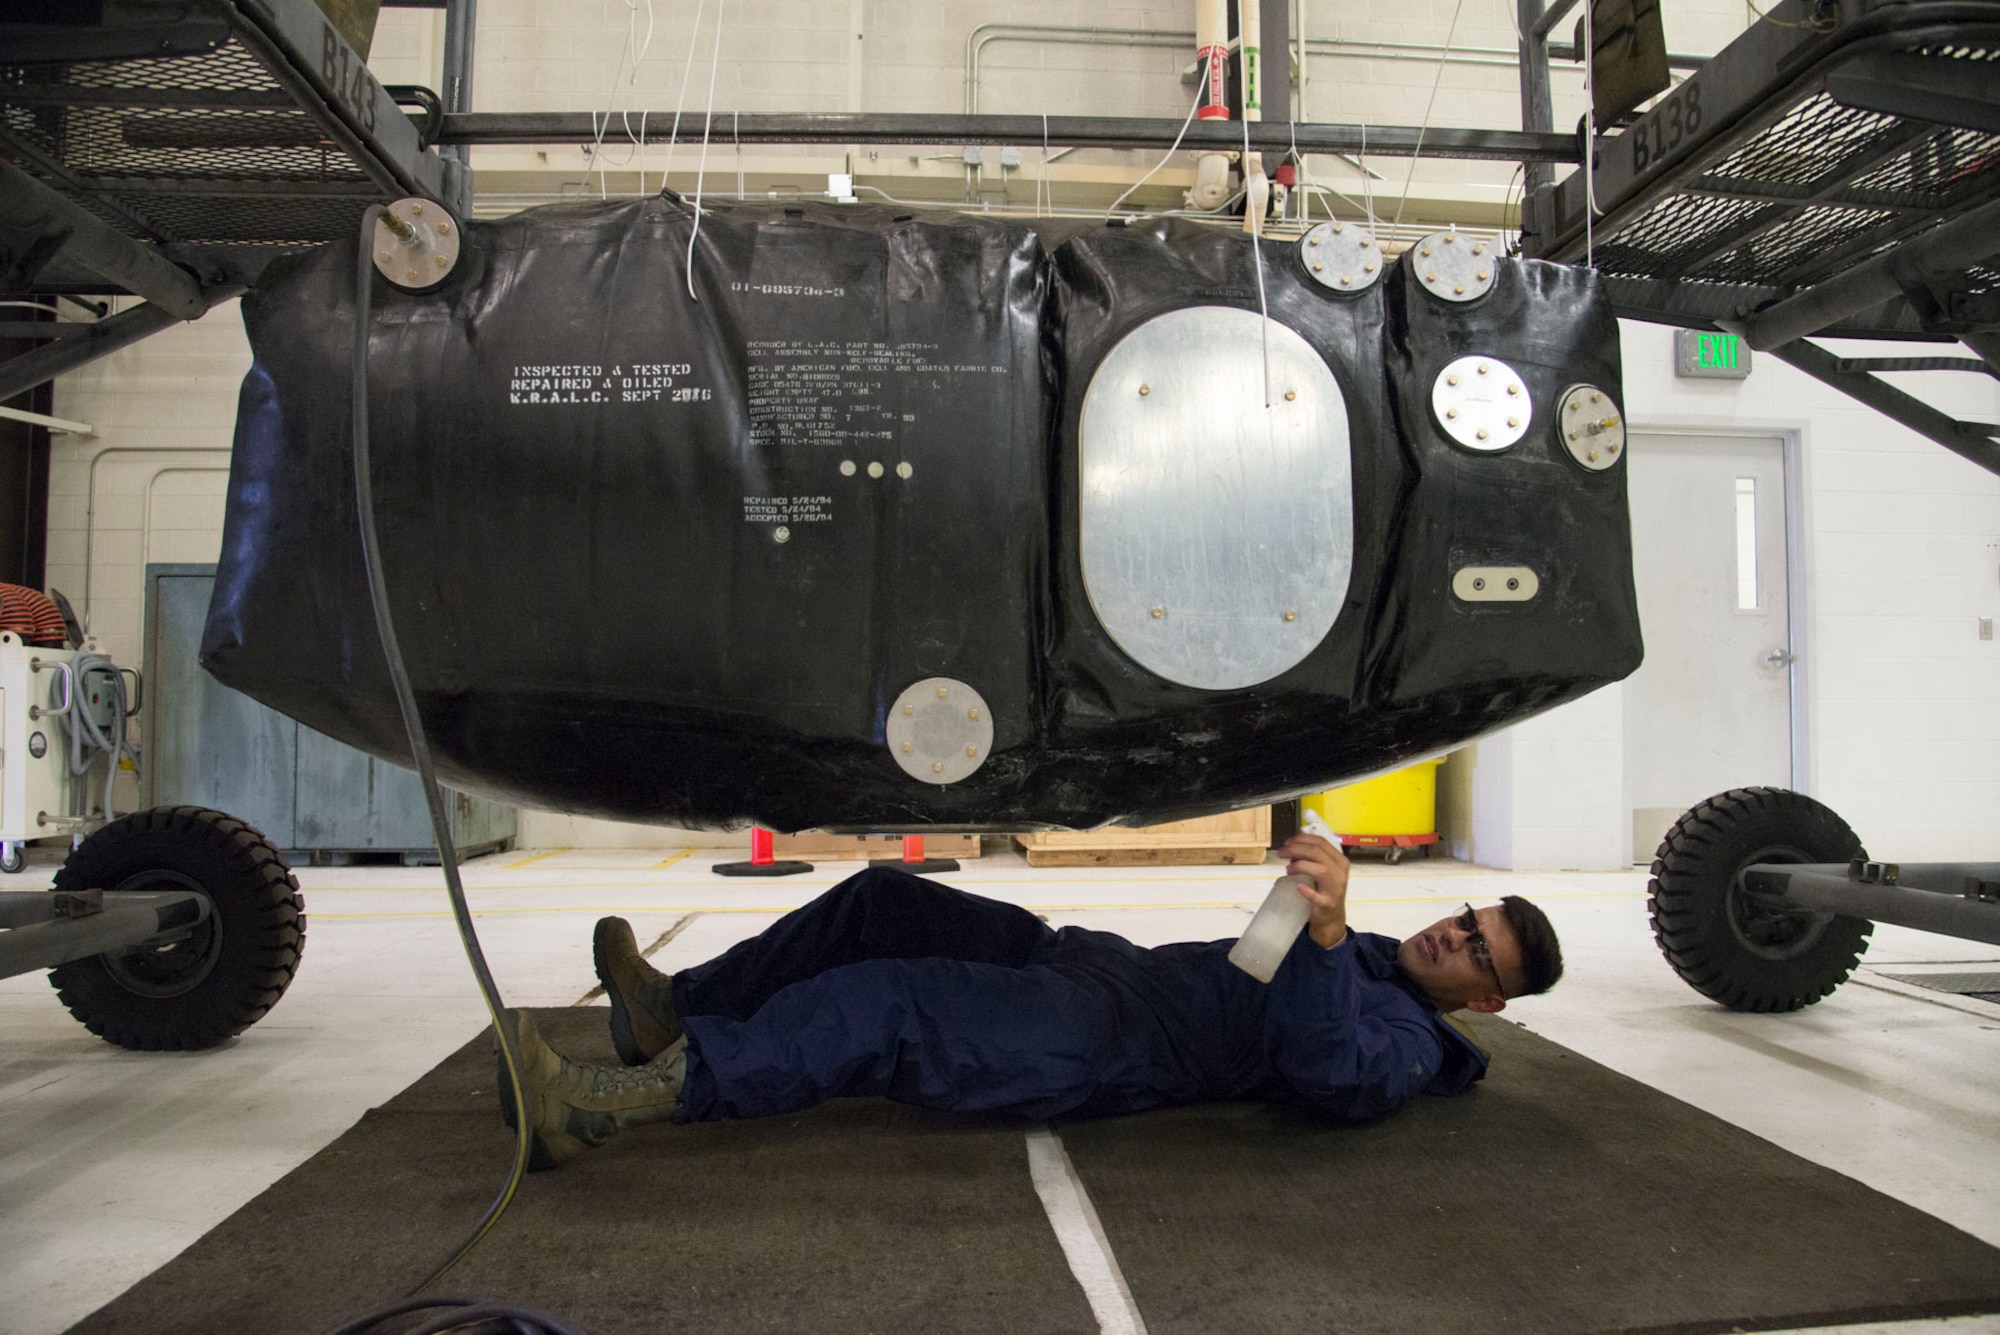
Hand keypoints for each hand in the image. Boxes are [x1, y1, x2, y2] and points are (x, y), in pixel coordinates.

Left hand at [1277, 832, 1350, 947]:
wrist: (1332, 915)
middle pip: (1317, 852)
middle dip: (1295, 849)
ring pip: (1320, 870)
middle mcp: (1339, 872)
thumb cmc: (1326, 890)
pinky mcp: (1327, 904)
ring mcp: (1335, 888)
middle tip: (1281, 853)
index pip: (1321, 842)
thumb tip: (1292, 848)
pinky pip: (1318, 897)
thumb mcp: (1324, 869)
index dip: (1301, 839)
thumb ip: (1313, 857)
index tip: (1287, 842)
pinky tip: (1298, 887)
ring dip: (1300, 866)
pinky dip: (1307, 891)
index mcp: (1339, 860)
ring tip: (1288, 870)